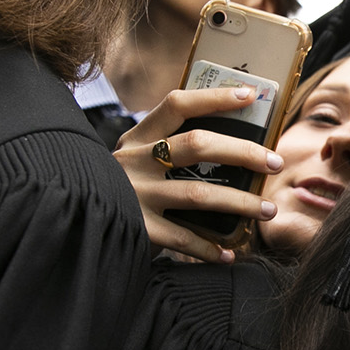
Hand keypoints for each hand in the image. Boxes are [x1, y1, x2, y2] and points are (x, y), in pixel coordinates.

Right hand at [116, 86, 282, 263]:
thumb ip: (166, 150)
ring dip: (240, 203)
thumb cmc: (118, 188)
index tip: (249, 95)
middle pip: (197, 146)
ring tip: (268, 210)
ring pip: (199, 194)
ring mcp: (135, 195)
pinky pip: (183, 238)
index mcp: (137, 138)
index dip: (214, 98)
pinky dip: (210, 248)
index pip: (177, 105)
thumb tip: (228, 145)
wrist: (74, 220)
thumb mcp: (133, 160)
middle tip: (274, 162)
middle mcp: (135, 162)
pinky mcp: (137, 227)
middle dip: (242, 152)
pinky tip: (228, 253)